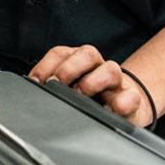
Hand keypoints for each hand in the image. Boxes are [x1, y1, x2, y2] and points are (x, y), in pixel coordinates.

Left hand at [28, 43, 152, 126]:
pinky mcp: (132, 98)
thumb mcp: (69, 87)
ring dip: (93, 82)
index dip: (46, 65)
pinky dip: (120, 103)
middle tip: (57, 84)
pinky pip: (129, 97)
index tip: (36, 81)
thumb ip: (52, 85)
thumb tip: (32, 90)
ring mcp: (117, 81)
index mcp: (79, 60)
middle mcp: (98, 66)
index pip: (60, 53)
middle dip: (69, 68)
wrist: (125, 104)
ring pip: (110, 69)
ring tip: (82, 95)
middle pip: (87, 53)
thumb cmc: (91, 95)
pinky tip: (109, 111)